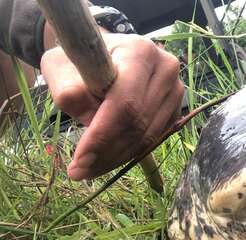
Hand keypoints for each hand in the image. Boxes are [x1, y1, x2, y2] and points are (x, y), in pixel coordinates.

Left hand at [40, 34, 183, 179]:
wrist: (105, 55)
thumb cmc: (81, 59)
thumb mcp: (60, 67)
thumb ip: (69, 92)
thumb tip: (91, 122)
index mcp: (140, 53)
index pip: (125, 103)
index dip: (103, 136)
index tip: (79, 161)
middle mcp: (166, 71)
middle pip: (139, 124)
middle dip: (107, 153)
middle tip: (79, 172)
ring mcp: (175, 92)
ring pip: (147, 137)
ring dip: (117, 158)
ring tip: (89, 169)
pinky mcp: (174, 110)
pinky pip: (153, 140)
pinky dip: (129, 154)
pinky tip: (107, 158)